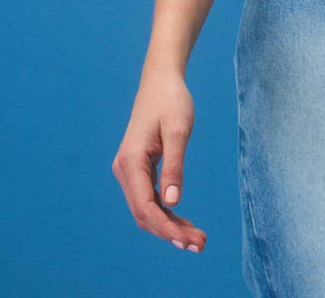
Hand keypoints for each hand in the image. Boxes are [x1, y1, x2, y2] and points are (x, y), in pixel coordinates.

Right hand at [112, 68, 206, 253]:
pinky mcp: (137, 168)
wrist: (161, 80)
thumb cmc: (171, 100)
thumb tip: (172, 202)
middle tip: (200, 244)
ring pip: (146, 209)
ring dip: (168, 226)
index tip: (188, 241)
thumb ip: (174, 165)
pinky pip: (148, 198)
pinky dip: (165, 213)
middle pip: (144, 213)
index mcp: (131, 161)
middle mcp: (124, 169)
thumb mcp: (178, 130)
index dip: (165, 228)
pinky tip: (183, 222)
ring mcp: (129, 170)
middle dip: (170, 232)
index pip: (145, 206)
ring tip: (196, 239)